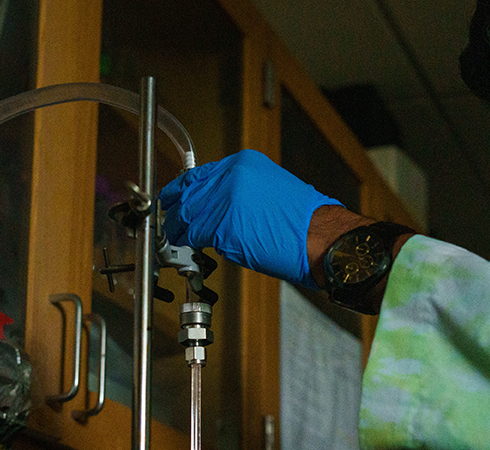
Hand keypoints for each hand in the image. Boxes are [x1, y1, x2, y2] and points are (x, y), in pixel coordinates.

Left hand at [160, 149, 338, 287]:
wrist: (321, 236)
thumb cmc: (302, 221)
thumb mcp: (269, 189)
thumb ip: (238, 191)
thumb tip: (215, 204)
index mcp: (243, 164)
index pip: (198, 174)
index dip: (181, 189)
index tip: (173, 197)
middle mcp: (231, 177)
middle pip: (188, 193)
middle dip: (175, 209)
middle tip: (169, 221)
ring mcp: (225, 201)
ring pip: (187, 215)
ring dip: (178, 229)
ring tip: (176, 237)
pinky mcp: (223, 227)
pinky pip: (195, 235)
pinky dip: (190, 242)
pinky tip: (190, 246)